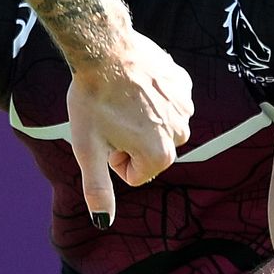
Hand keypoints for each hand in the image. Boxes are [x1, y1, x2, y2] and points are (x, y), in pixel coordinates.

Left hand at [62, 30, 191, 225]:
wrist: (105, 50)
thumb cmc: (93, 102)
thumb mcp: (87, 150)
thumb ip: (97, 189)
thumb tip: (102, 223)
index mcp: (160, 154)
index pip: (135, 174)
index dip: (113, 158)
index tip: (104, 137)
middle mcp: (181, 133)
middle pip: (150, 152)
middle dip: (129, 142)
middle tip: (109, 118)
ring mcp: (186, 107)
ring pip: (159, 127)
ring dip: (140, 120)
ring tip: (121, 100)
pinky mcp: (184, 84)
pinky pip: (167, 102)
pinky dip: (150, 98)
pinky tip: (133, 85)